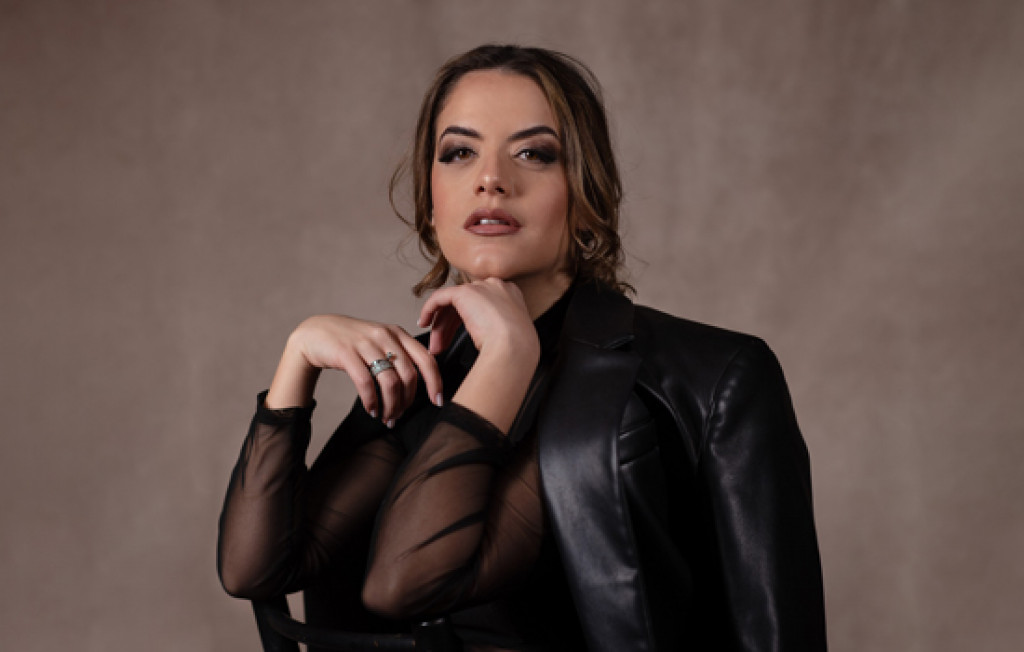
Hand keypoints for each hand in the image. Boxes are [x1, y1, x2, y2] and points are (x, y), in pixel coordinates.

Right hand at [266, 315, 441, 424]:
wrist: (316, 333)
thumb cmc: (352, 343)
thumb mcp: (380, 342)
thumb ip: (400, 356)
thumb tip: (417, 386)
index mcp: (398, 333)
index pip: (426, 359)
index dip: (435, 382)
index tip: (438, 401)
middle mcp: (385, 335)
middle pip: (409, 375)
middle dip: (407, 401)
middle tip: (398, 416)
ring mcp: (365, 343)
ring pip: (390, 381)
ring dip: (391, 405)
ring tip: (386, 417)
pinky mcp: (346, 353)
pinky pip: (366, 383)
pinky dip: (372, 401)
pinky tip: (371, 410)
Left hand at [417, 279, 540, 431]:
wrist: (515, 348)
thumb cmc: (516, 350)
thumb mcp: (509, 335)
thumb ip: (496, 328)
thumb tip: (482, 337)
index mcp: (509, 295)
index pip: (480, 305)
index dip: (465, 321)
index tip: (457, 336)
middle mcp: (495, 287)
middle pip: (464, 305)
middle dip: (450, 327)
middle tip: (442, 346)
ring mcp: (480, 288)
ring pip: (451, 304)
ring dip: (441, 327)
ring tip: (436, 347)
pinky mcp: (465, 292)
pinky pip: (440, 297)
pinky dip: (429, 310)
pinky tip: (424, 323)